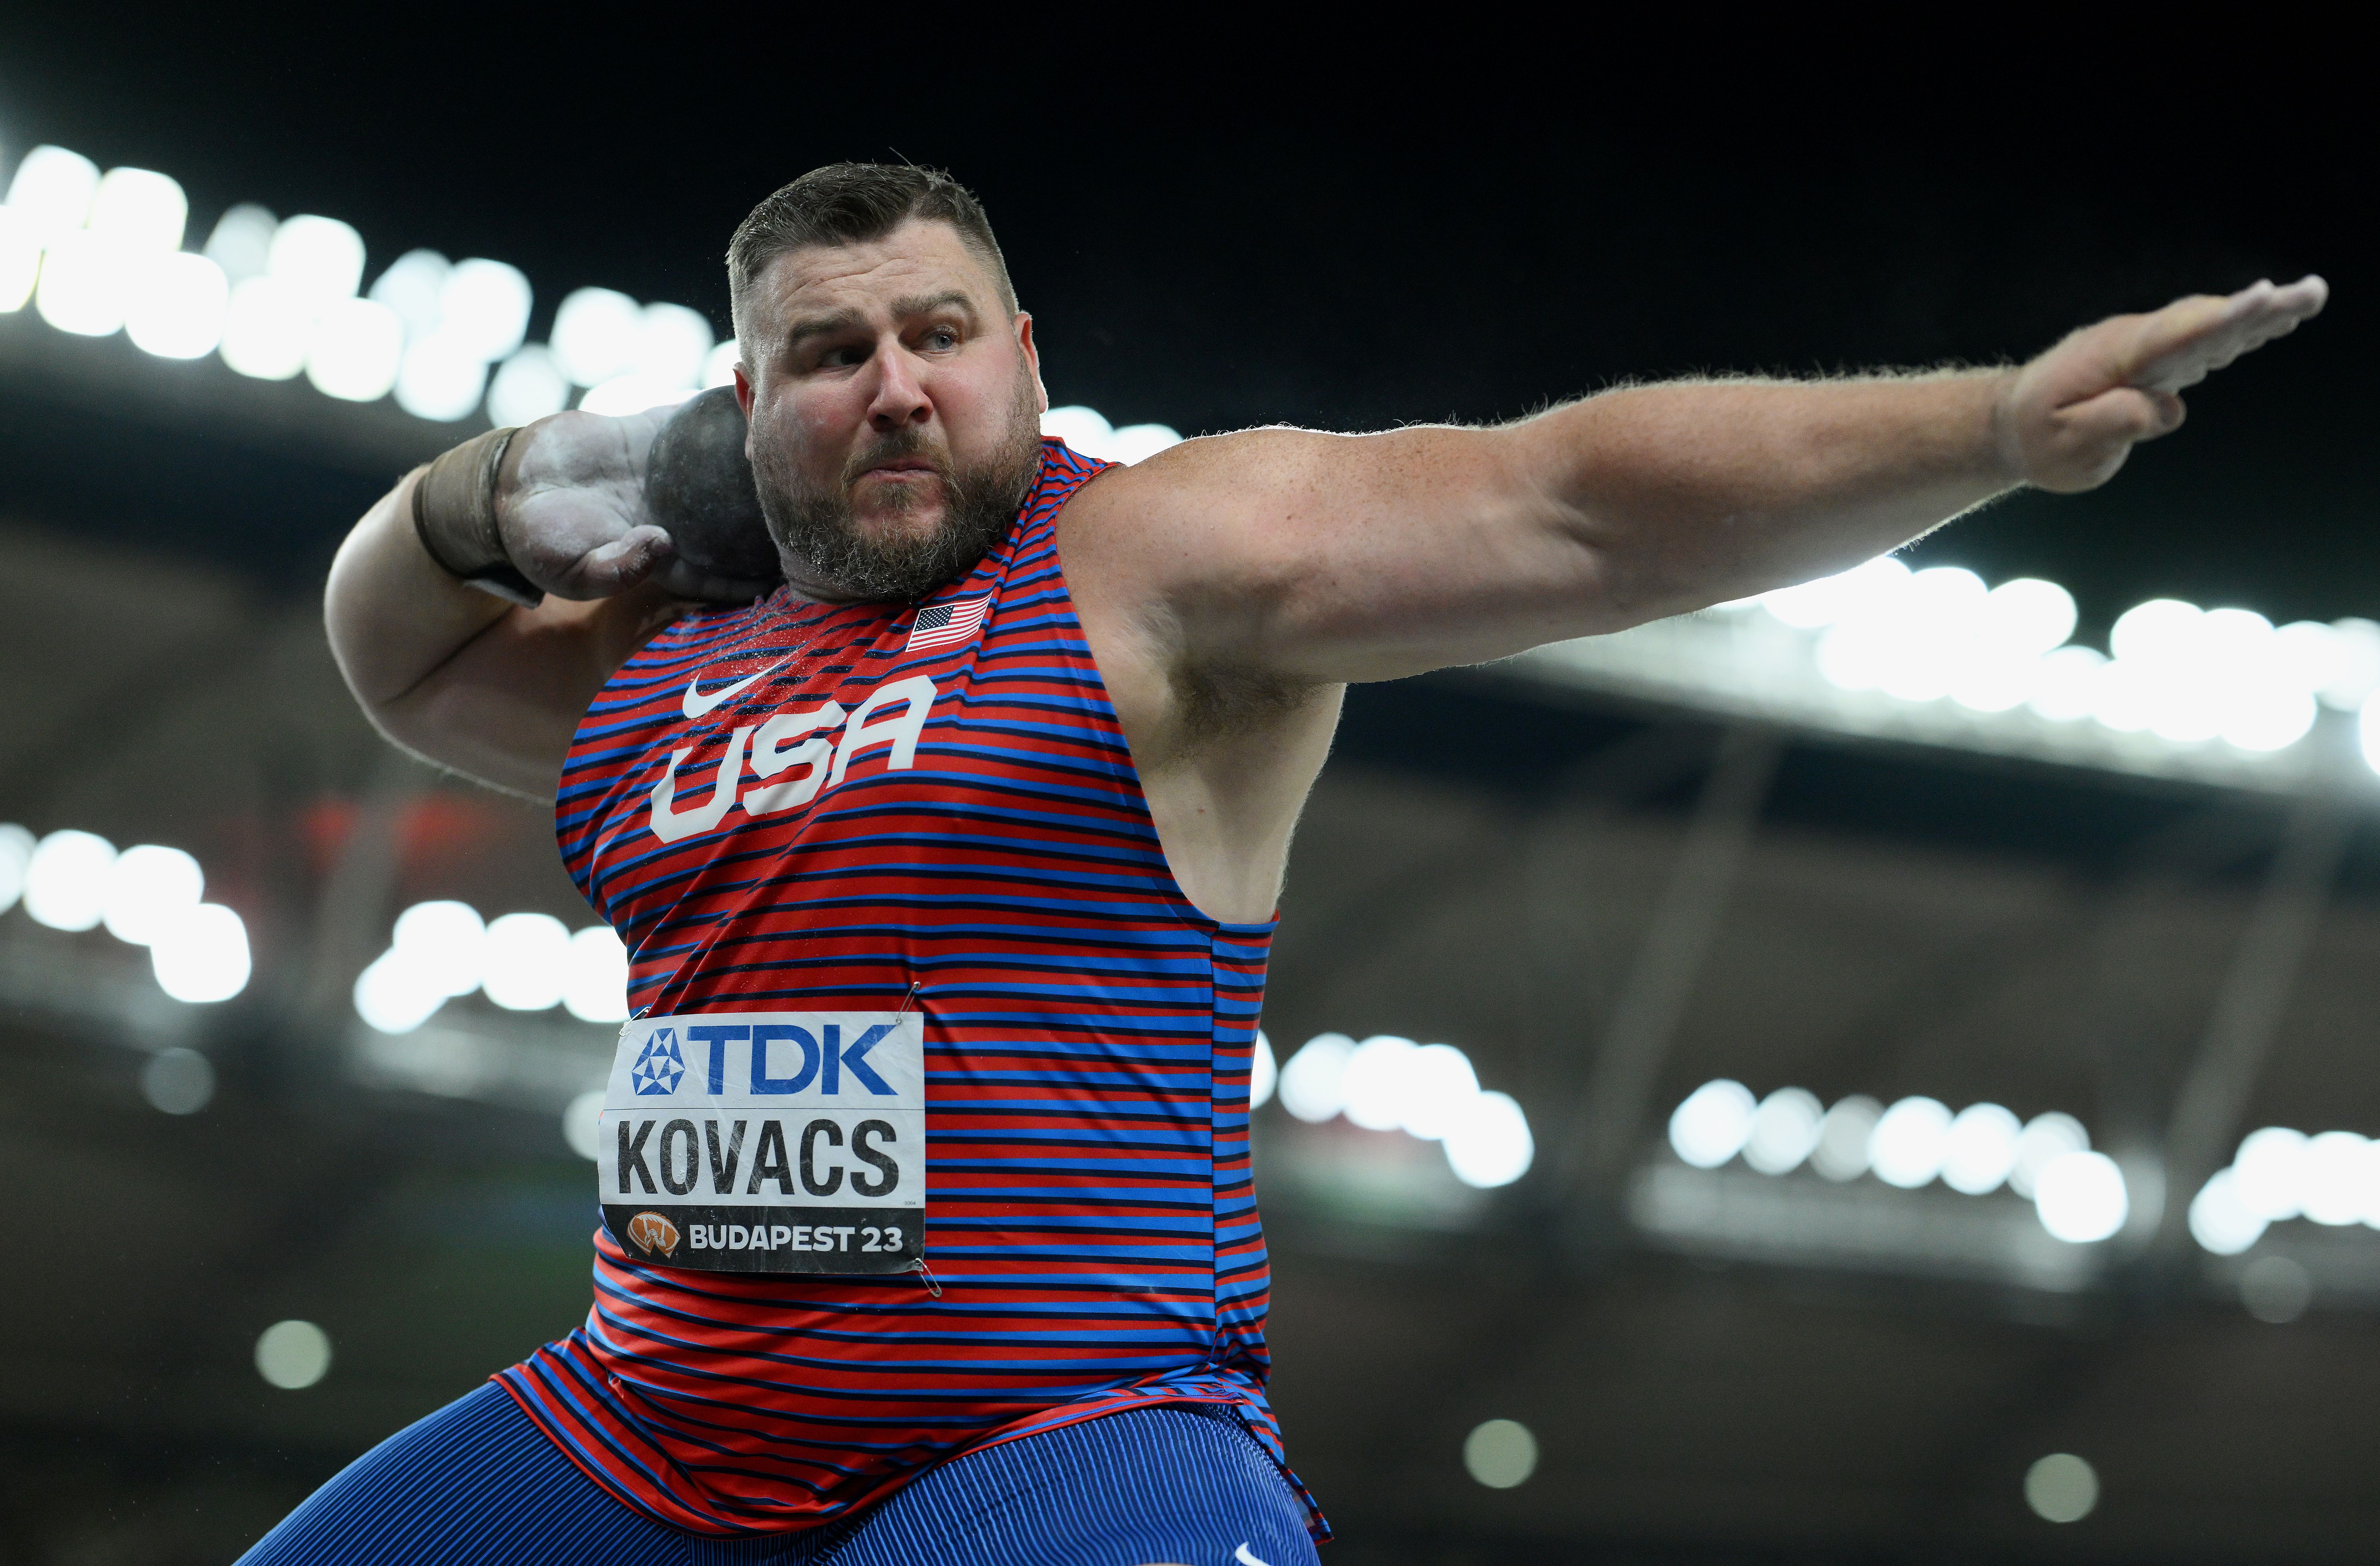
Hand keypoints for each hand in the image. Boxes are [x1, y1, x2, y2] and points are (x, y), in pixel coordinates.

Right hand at [496, 407, 776, 601]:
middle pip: (739, 518)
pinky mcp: (656, 436)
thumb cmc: (539, 540)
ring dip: (759, 456)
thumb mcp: (572, 570)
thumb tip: (661, 544)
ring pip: (726, 466)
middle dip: (776, 513)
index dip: (756, 574)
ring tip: (802, 443)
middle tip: (815, 503)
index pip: (723, 571)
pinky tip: (755, 394)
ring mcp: (672, 473)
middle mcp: (680, 516)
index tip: (794, 571)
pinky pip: (696, 421)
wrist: (510, 484)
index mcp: (667, 556)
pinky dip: (722, 410)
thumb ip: (616, 567)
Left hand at [1998, 276, 2327, 492]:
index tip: (2260, 297)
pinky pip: (2198, 338)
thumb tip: (2166, 408)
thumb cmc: (2036, 438)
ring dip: (2257, 313)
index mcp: (2114, 358)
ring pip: (2206, 326)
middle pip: (2203, 322)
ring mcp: (2142, 345)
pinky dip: (2234, 328)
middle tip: (2311, 293)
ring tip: (2307, 299)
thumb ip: (2113, 424)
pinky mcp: (2150, 358)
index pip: (2176, 337)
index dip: (2221, 321)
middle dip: (2259, 309)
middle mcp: (2133, 342)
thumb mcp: (2065, 444)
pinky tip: (2271, 322)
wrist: (2006, 423)